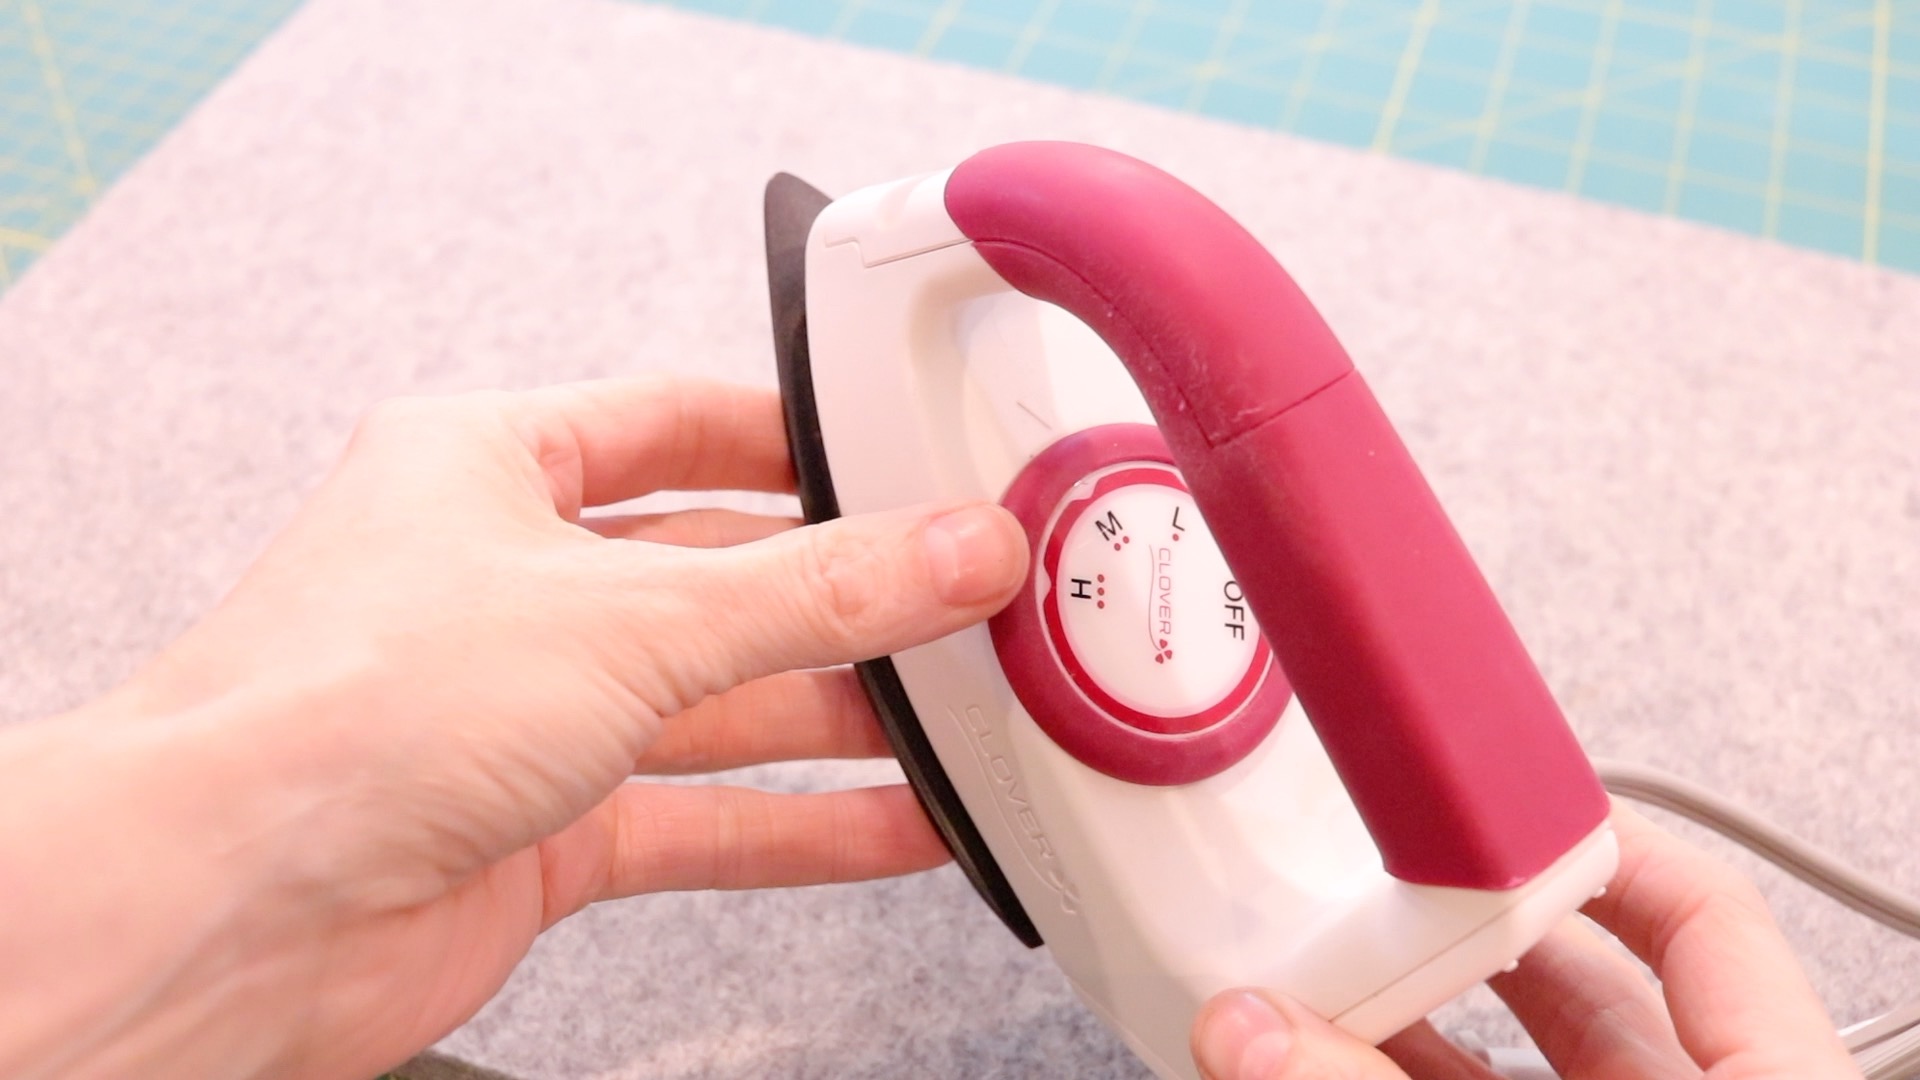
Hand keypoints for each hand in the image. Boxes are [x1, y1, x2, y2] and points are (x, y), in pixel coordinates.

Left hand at [0, 378, 1027, 1078]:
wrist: (230, 907)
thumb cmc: (344, 709)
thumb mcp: (626, 617)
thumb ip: (810, 592)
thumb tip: (947, 550)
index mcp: (488, 468)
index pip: (670, 424)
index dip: (789, 439)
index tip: (895, 457)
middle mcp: (505, 584)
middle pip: (713, 575)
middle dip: (838, 597)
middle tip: (957, 602)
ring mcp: (525, 712)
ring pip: (716, 702)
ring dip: (836, 716)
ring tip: (958, 718)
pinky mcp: (542, 828)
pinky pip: (703, 815)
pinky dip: (800, 823)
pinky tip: (895, 826)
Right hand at [1191, 807, 1859, 1078]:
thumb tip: (1251, 1031)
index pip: (1705, 915)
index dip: (1605, 845)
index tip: (1505, 808)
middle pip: (1591, 990)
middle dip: (1468, 938)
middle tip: (1377, 899)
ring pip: (1525, 1071)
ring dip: (1416, 1026)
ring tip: (1325, 987)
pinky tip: (1330, 1070)